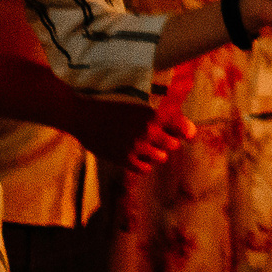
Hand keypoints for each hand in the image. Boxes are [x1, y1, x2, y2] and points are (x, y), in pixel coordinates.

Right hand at [68, 98, 196, 171]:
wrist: (82, 113)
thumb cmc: (112, 103)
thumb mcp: (139, 102)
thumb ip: (163, 111)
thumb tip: (189, 123)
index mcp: (155, 112)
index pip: (185, 129)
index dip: (185, 131)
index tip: (184, 132)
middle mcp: (149, 130)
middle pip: (174, 145)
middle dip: (167, 141)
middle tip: (156, 136)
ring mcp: (137, 146)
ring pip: (161, 158)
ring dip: (155, 153)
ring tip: (144, 144)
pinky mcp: (124, 159)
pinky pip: (144, 169)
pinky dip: (142, 163)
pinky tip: (135, 154)